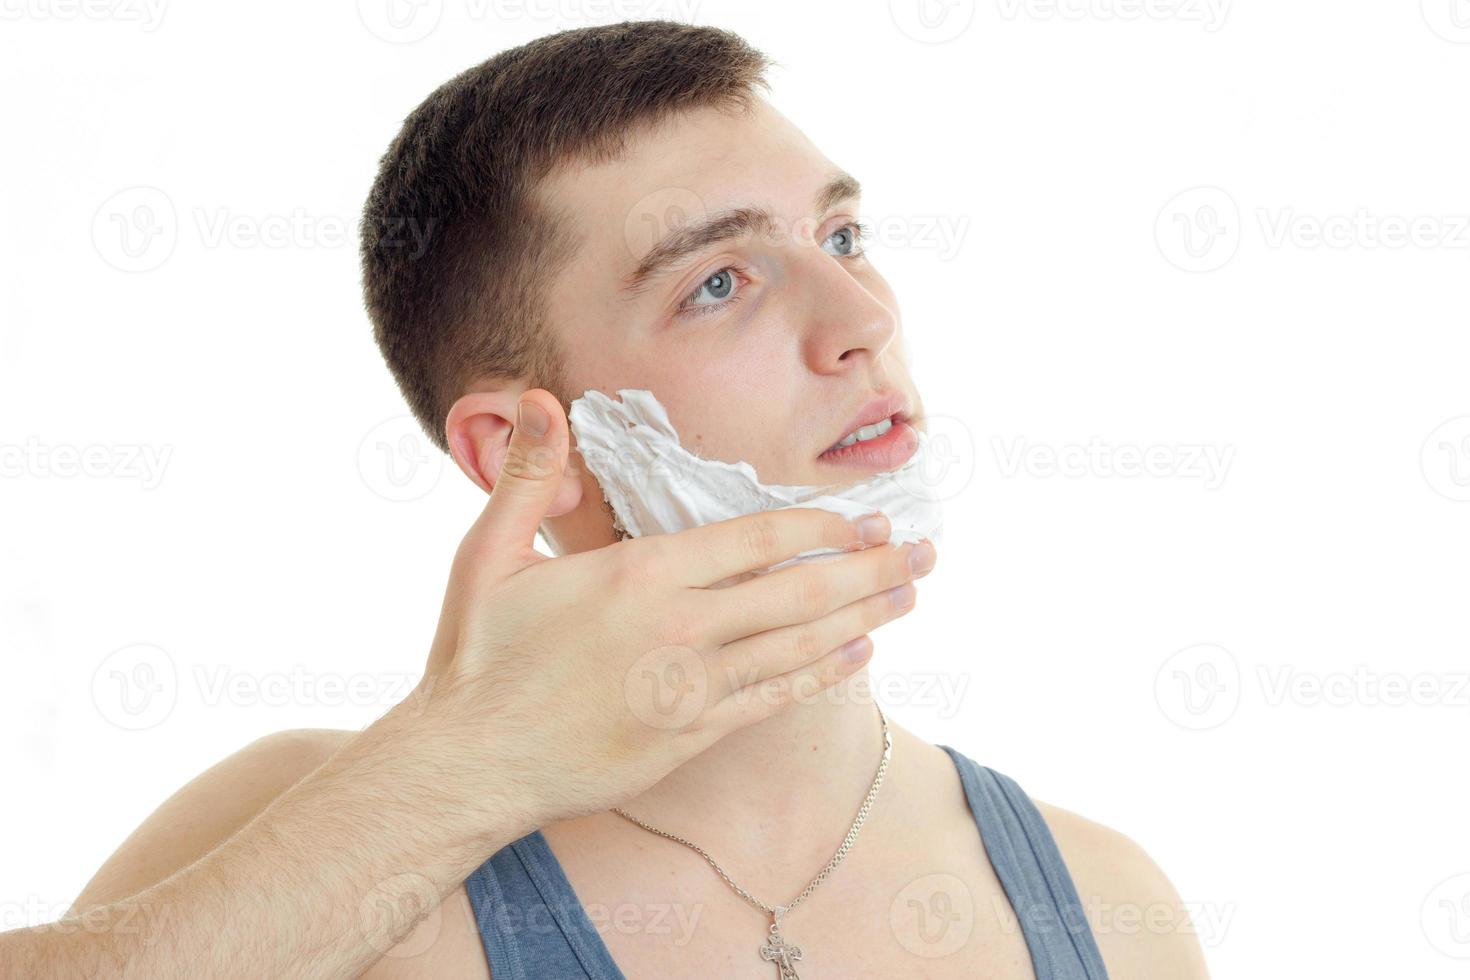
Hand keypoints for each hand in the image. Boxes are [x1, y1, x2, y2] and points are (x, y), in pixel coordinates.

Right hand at [407, 388, 936, 836]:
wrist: (469, 765)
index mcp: (641, 577)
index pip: (758, 541)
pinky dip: (822, 675)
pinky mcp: (690, 737)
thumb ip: (530, 476)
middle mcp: (680, 631)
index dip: (821, 528)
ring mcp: (691, 691)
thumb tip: (541, 399)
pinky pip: (773, 700)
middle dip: (870, 567)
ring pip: (800, 647)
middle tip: (922, 550)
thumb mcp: (488, 555)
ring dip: (864, 616)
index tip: (863, 517)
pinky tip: (857, 657)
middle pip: (800, 592)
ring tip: (909, 593)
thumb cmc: (476, 658)